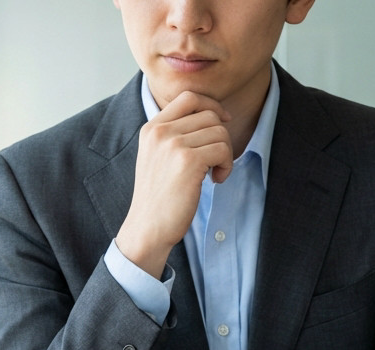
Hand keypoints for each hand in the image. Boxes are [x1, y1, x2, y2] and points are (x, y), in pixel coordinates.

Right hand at [115, 91, 232, 278]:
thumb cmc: (159, 198)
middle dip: (221, 137)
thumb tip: (215, 116)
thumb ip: (176, 135)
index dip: (211, 105)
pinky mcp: (188, 161)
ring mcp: (173, 144)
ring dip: (226, 154)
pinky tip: (216, 180)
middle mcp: (160, 132)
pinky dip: (227, 165)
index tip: (223, 122)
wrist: (147, 228)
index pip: (188, 97)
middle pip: (209, 115)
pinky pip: (223, 149)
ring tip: (215, 173)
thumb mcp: (158, 157)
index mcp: (151, 128)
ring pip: (219, 132)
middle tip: (216, 162)